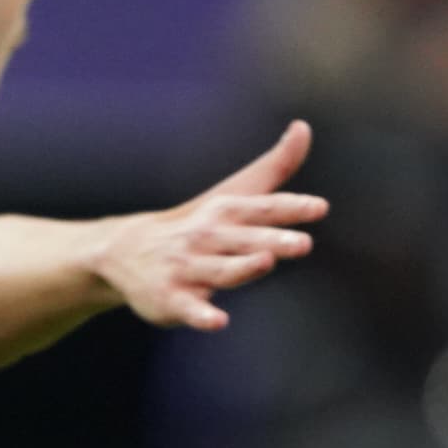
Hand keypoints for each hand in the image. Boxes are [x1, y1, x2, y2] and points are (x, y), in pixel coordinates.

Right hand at [93, 123, 327, 333]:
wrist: (128, 250)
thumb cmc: (200, 223)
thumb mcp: (236, 193)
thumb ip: (275, 167)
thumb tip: (303, 127)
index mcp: (226, 211)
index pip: (262, 208)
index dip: (291, 208)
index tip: (319, 208)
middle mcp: (207, 236)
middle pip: (244, 239)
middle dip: (272, 240)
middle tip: (303, 244)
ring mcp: (188, 267)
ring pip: (220, 269)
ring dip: (242, 267)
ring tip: (264, 261)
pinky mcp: (172, 298)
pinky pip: (189, 308)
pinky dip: (201, 315)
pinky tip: (218, 321)